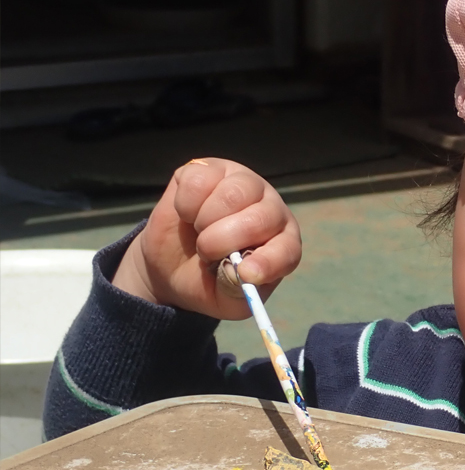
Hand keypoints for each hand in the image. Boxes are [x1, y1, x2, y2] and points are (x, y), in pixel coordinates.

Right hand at [112, 158, 300, 318]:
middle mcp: (269, 208)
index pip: (288, 248)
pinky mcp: (209, 168)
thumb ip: (236, 291)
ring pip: (232, 194)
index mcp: (282, 243)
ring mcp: (241, 182)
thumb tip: (239, 270)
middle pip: (259, 217)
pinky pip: (199, 179)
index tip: (246, 274)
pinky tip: (187, 212)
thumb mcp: (225, 301)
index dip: (269, 262)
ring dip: (205, 221)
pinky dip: (185, 203)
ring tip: (199, 231)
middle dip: (225, 241)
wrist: (170, 264)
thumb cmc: (208, 282)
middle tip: (205, 252)